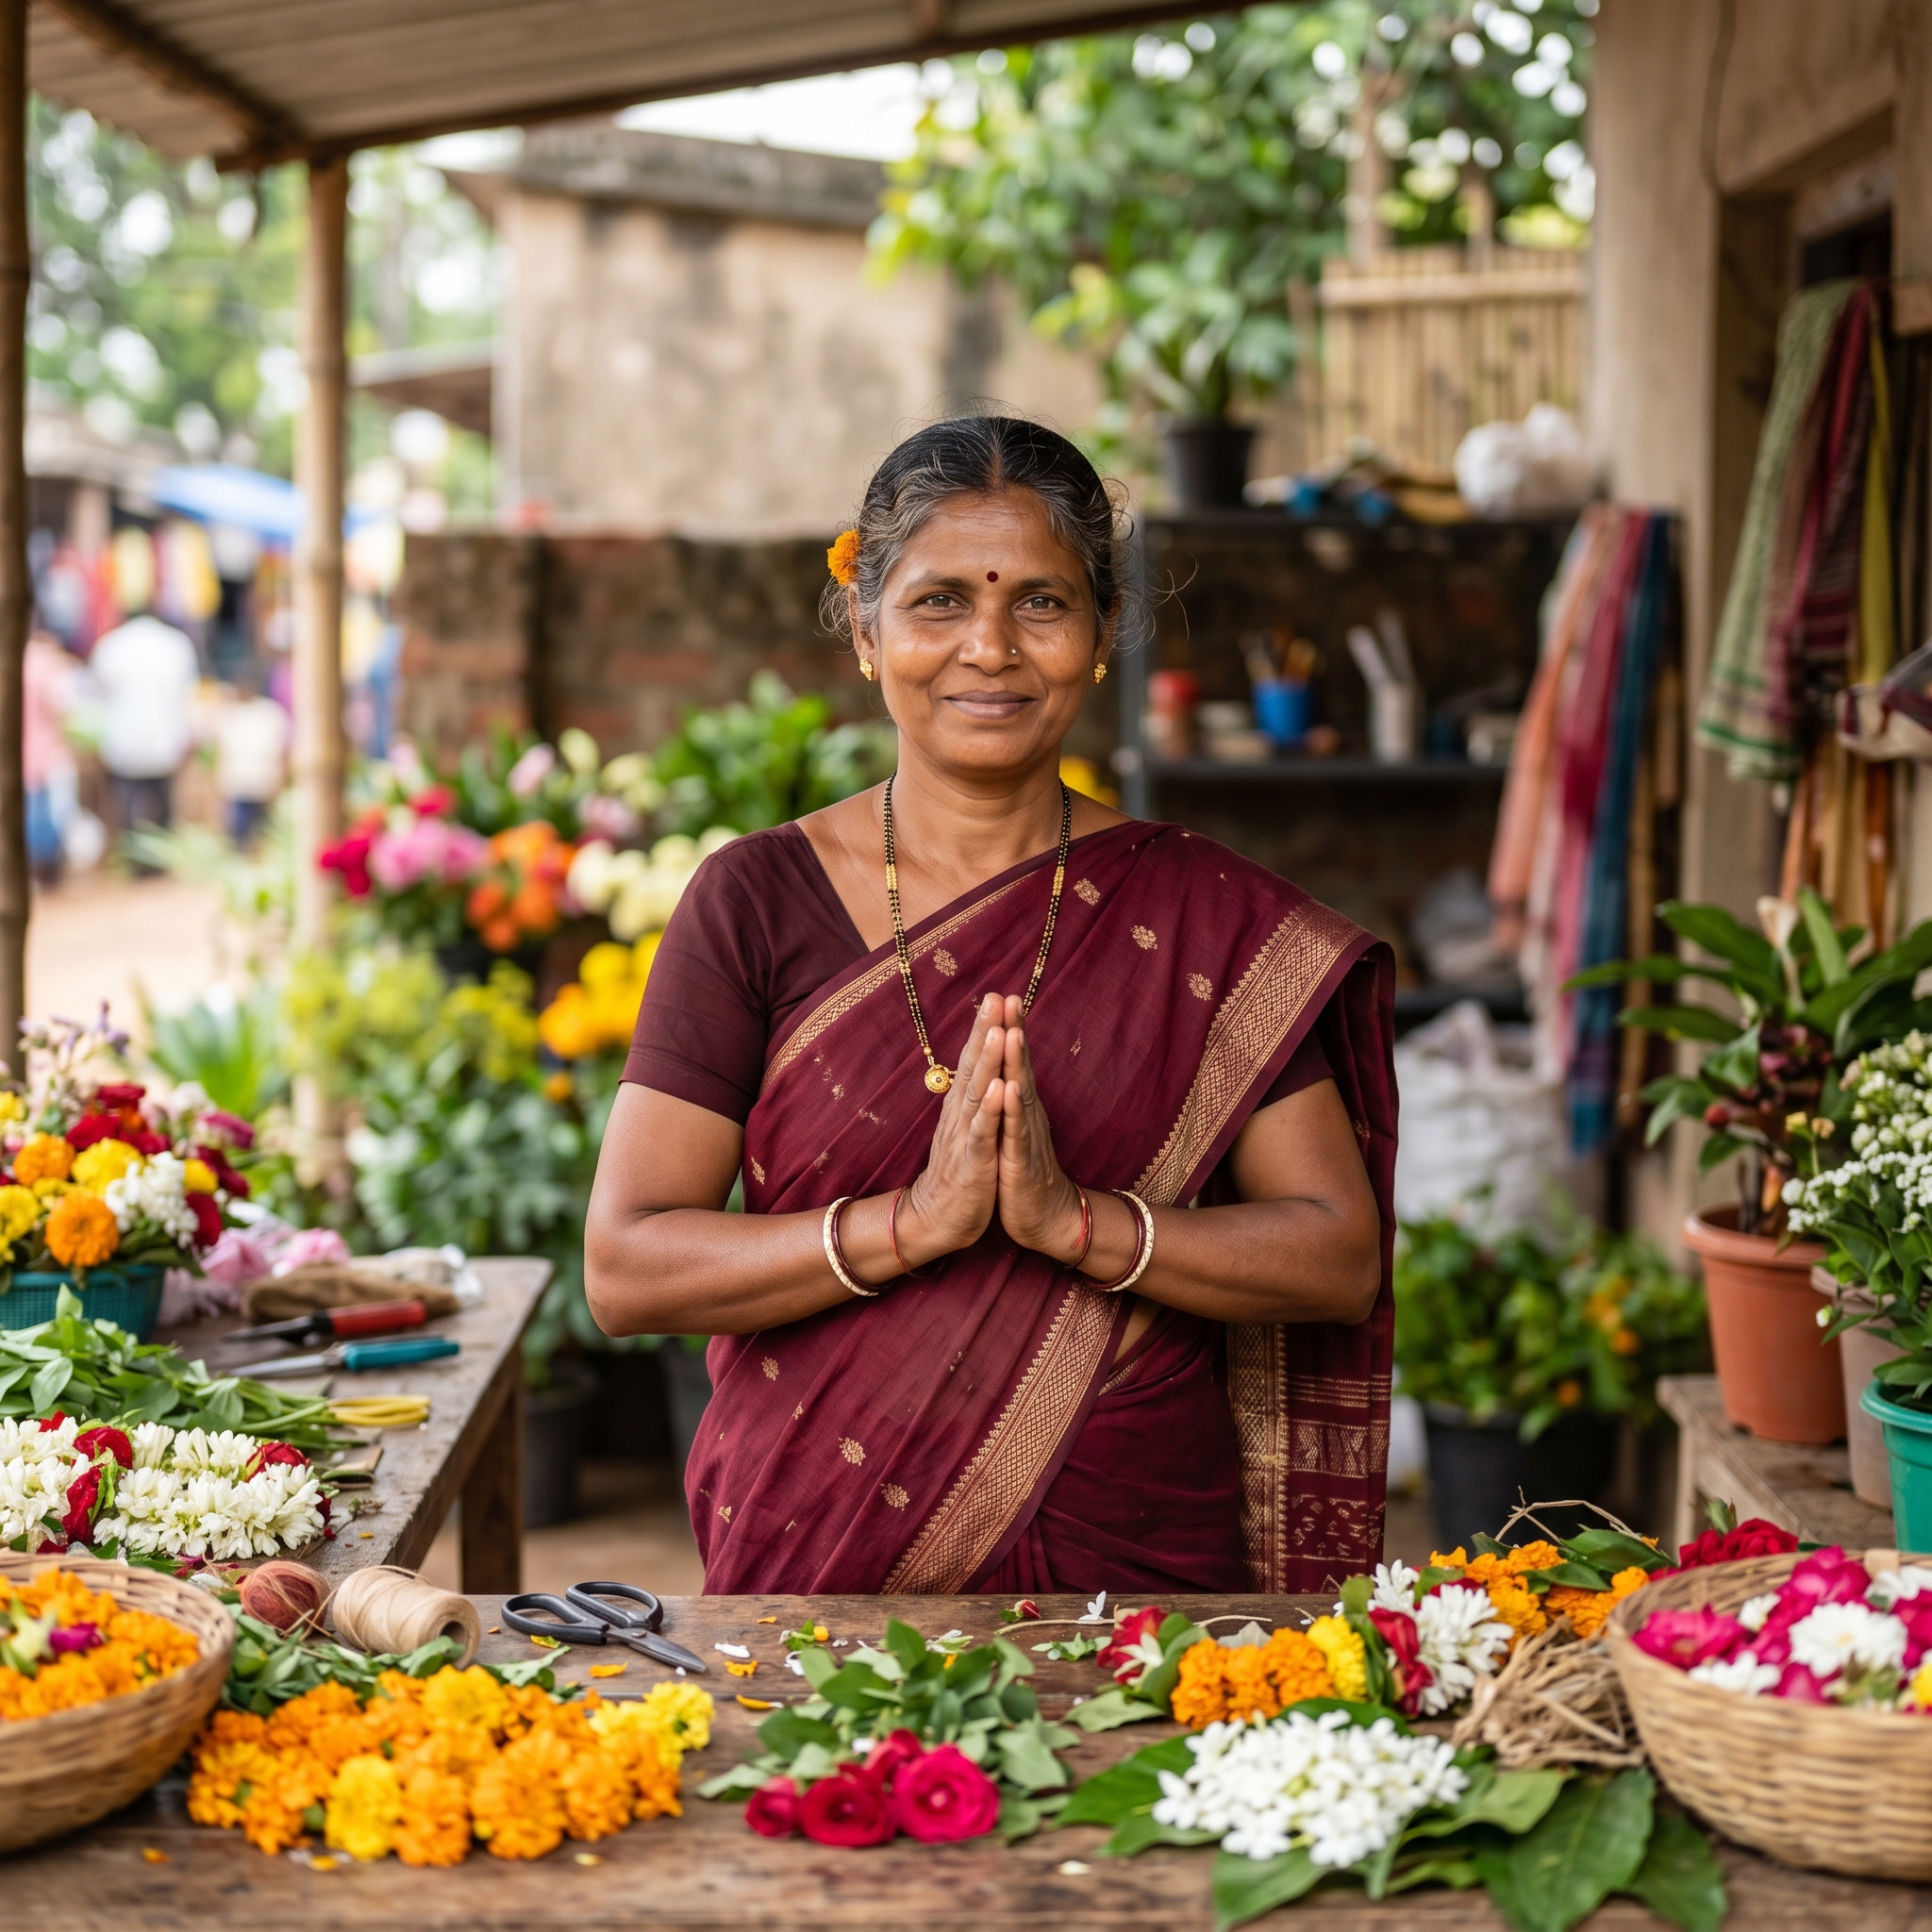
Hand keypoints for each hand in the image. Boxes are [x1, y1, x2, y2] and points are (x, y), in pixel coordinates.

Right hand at [894, 994, 1006, 1266]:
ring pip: (977, 1094)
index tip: (997, 995)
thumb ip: (970, 1098)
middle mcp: (960, 1115)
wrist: (936, 1220)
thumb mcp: (965, 1130)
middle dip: (985, 1031)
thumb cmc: (958, 1173)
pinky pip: (982, 1134)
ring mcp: (964, 1138)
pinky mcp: (972, 1163)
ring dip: (987, 1062)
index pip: (973, 1061)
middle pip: (973, 1067)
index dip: (984, 1028)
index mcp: (962, 1107)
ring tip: (997, 1030)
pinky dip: (991, 1111)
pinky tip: (1000, 1089)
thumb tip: (975, 1068)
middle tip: (995, 997)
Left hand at [993, 995, 1085, 1263]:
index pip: (1014, 1062)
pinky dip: (1011, 1110)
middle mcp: (1027, 1115)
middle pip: (1021, 1067)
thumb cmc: (1024, 1172)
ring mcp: (1026, 1136)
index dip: (1008, 1028)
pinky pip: (1015, 1133)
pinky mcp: (1021, 1161)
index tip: (1000, 995)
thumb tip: (1007, 1069)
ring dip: (1016, 1063)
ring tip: (1010, 1032)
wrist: (1044, 1218)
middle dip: (1014, 1032)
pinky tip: (1009, 1089)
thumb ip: (1012, 1098)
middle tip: (1009, 997)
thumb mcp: (1015, 1129)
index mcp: (1020, 1107)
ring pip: (1020, 1093)